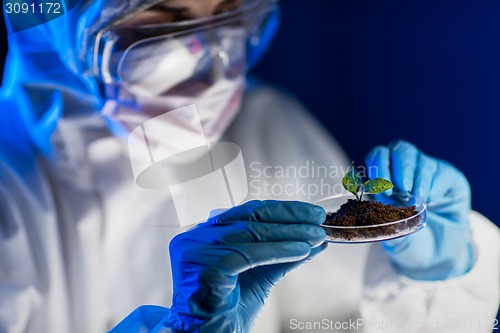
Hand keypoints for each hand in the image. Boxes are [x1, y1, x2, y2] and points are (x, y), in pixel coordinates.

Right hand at [163, 200, 326, 331]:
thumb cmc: (225, 311)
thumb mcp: (261, 275)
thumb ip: (281, 256)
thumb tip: (312, 241)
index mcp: (206, 235)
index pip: (247, 213)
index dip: (282, 210)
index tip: (309, 213)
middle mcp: (197, 238)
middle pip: (250, 217)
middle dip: (290, 217)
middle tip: (317, 219)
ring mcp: (197, 251)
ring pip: (251, 232)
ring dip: (290, 233)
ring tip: (315, 236)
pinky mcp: (205, 268)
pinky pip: (249, 254)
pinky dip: (280, 250)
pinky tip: (301, 251)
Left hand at [365, 140, 472, 279]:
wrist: (440, 254)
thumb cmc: (410, 241)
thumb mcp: (394, 238)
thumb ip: (385, 227)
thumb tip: (374, 220)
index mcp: (385, 178)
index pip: (378, 156)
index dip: (378, 166)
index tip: (382, 189)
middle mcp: (405, 169)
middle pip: (400, 150)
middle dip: (399, 167)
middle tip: (402, 188)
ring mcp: (428, 171)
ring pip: (420, 160)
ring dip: (417, 179)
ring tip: (417, 198)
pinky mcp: (449, 178)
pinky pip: (441, 172)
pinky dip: (435, 186)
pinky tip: (431, 200)